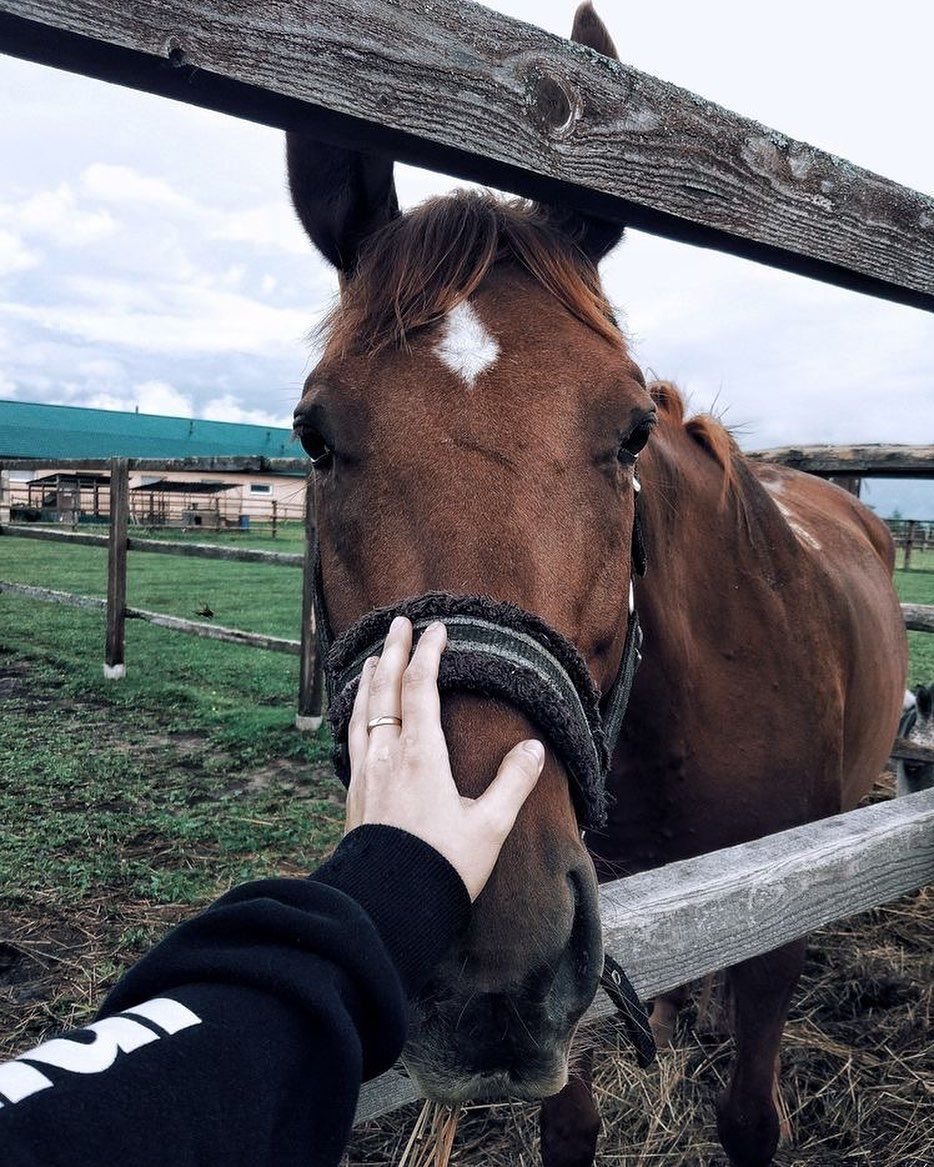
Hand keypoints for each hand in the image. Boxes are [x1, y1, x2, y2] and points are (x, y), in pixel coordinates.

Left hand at [345, 615, 544, 900]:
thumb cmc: (441, 867)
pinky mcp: (353, 794)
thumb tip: (535, 748)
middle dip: (395, 651)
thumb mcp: (489, 827)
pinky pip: (352, 738)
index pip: (422, 688)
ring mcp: (364, 773)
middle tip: (399, 622)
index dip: (430, 654)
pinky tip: (359, 719)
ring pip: (362, 711)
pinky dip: (357, 713)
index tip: (438, 628)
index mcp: (420, 755)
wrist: (385, 908)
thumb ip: (513, 784)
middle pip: (386, 690)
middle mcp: (386, 755)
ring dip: (370, 679)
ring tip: (375, 659)